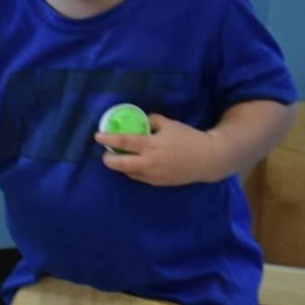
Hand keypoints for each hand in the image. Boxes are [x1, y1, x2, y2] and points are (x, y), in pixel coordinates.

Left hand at [95, 113, 221, 186]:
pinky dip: (134, 170)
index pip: (123, 142)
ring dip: (122, 166)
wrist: (207, 159)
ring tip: (121, 158)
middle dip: (108, 159)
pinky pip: (140, 177)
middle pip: (120, 165)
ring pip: (128, 173)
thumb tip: (141, 122)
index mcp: (151, 145)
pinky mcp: (158, 183)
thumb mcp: (169, 124)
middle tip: (106, 154)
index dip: (108, 139)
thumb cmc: (188, 138)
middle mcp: (149, 162)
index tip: (97, 136)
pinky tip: (136, 163)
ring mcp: (153, 175)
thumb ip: (152, 121)